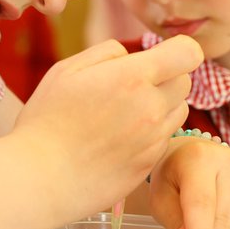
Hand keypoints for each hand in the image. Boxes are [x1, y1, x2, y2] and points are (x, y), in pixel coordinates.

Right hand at [14, 35, 202, 216]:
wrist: (41, 178)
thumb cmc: (46, 121)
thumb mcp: (67, 70)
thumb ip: (106, 53)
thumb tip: (130, 55)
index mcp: (132, 77)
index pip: (188, 53)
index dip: (178, 50)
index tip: (161, 55)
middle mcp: (151, 107)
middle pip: (185, 81)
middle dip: (166, 76)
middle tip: (133, 85)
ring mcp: (153, 139)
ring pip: (179, 110)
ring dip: (162, 105)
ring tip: (125, 113)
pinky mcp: (149, 164)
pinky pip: (164, 138)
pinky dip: (151, 132)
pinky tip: (120, 138)